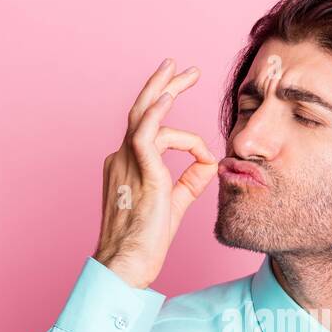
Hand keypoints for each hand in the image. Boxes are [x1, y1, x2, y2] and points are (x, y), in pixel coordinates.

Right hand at [93, 58, 217, 288]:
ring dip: (165, 89)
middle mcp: (121, 158)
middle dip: (161, 84)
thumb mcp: (174, 204)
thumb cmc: (145, 242)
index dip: (168, 115)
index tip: (199, 137)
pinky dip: (159, 114)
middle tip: (179, 66)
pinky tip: (170, 96)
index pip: (146, 129)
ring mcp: (126, 164)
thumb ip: (191, 180)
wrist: (126, 265)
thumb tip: (211, 160)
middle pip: (141, 110)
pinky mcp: (140, 174)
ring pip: (144, 115)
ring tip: (184, 72)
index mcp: (126, 165)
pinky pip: (146, 134)